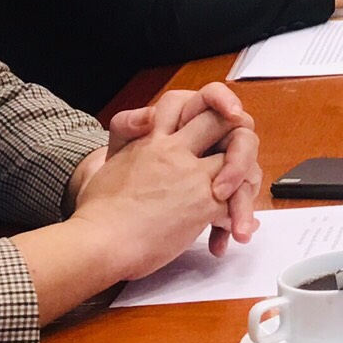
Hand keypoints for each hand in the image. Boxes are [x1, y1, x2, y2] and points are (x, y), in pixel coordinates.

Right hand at [74, 87, 257, 276]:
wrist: (99, 241)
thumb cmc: (97, 210)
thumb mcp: (111, 161)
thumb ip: (129, 135)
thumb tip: (147, 119)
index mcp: (151, 138)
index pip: (183, 102)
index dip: (202, 104)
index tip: (218, 114)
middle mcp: (175, 150)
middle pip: (221, 121)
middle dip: (237, 135)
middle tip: (242, 156)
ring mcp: (192, 176)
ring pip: (238, 158)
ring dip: (245, 178)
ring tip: (241, 201)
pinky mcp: (203, 204)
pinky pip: (235, 198)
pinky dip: (237, 215)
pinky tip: (230, 230)